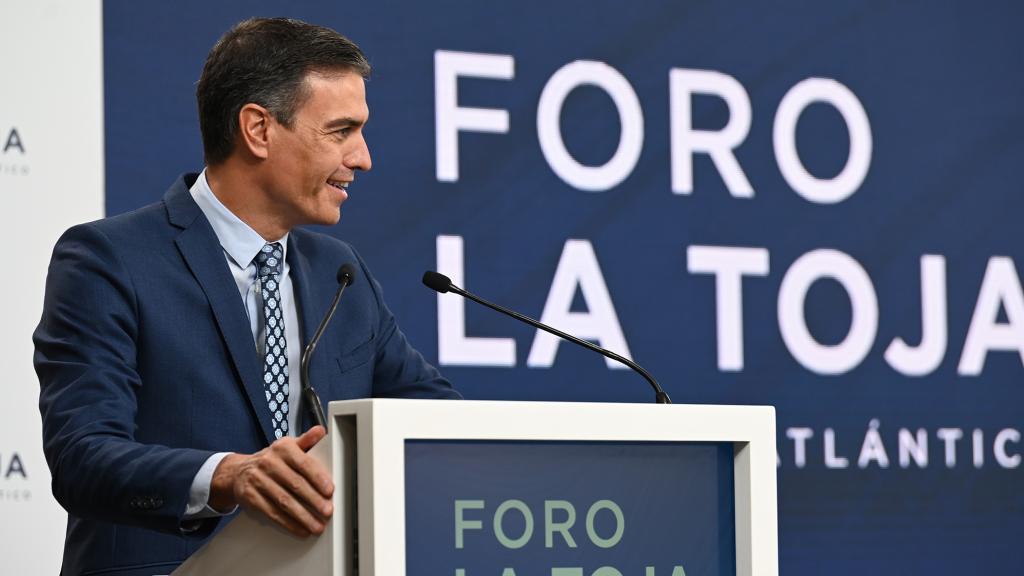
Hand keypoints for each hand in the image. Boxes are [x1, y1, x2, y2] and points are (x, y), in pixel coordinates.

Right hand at [209, 426, 333, 536]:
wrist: (238, 471)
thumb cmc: (271, 460)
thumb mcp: (287, 446)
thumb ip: (306, 441)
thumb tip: (321, 431)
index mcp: (282, 448)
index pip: (303, 463)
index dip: (317, 478)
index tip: (329, 490)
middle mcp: (269, 462)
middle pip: (295, 484)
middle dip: (313, 500)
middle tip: (327, 511)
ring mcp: (258, 480)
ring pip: (284, 501)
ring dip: (303, 516)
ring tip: (317, 525)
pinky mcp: (250, 497)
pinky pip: (272, 512)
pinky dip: (288, 523)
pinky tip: (300, 529)